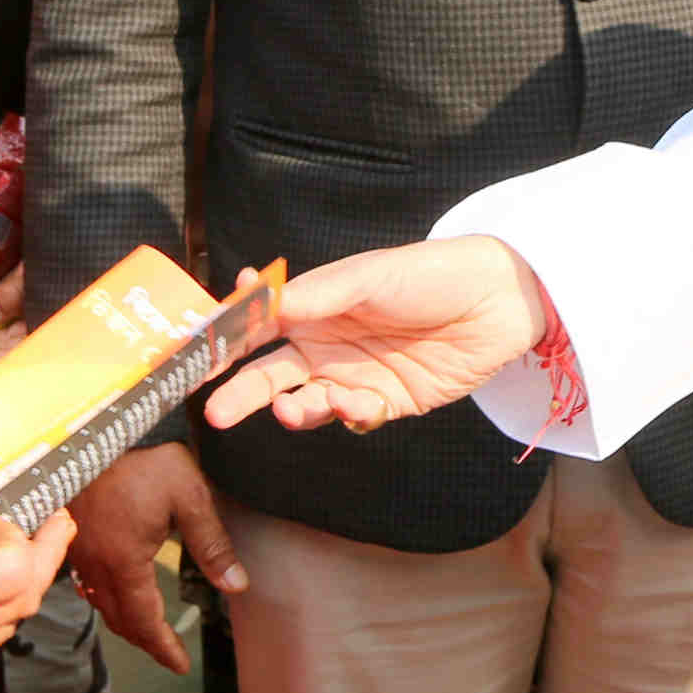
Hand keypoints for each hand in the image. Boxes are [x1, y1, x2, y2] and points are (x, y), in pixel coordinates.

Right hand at [66, 439, 239, 675]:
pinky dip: (106, 598)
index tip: (180, 665)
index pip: (143, 622)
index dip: (162, 647)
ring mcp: (78, 551)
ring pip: (99, 602)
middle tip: (168, 653)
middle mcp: (96, 565)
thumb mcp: (189, 498)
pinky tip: (119, 591)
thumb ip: (212, 545)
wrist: (95, 428)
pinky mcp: (71, 535)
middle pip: (119, 619)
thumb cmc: (145, 458)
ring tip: (148, 628)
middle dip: (145, 640)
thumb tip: (237, 586)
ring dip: (125, 621)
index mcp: (125, 563)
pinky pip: (87, 582)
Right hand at [204, 236, 551, 434]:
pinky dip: (347, 417)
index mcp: (314, 307)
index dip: (225, 339)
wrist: (498, 301)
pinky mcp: (387, 403)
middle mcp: (327, 344)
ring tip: (292, 408)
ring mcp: (354, 376)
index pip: (258, 326)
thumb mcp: (370, 276)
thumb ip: (317, 294)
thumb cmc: (429, 274)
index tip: (194, 354)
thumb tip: (262, 302)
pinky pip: (353, 418)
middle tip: (214, 411)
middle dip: (240, 393)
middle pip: (269, 375)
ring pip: (306, 403)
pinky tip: (354, 404)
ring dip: (293, 410)